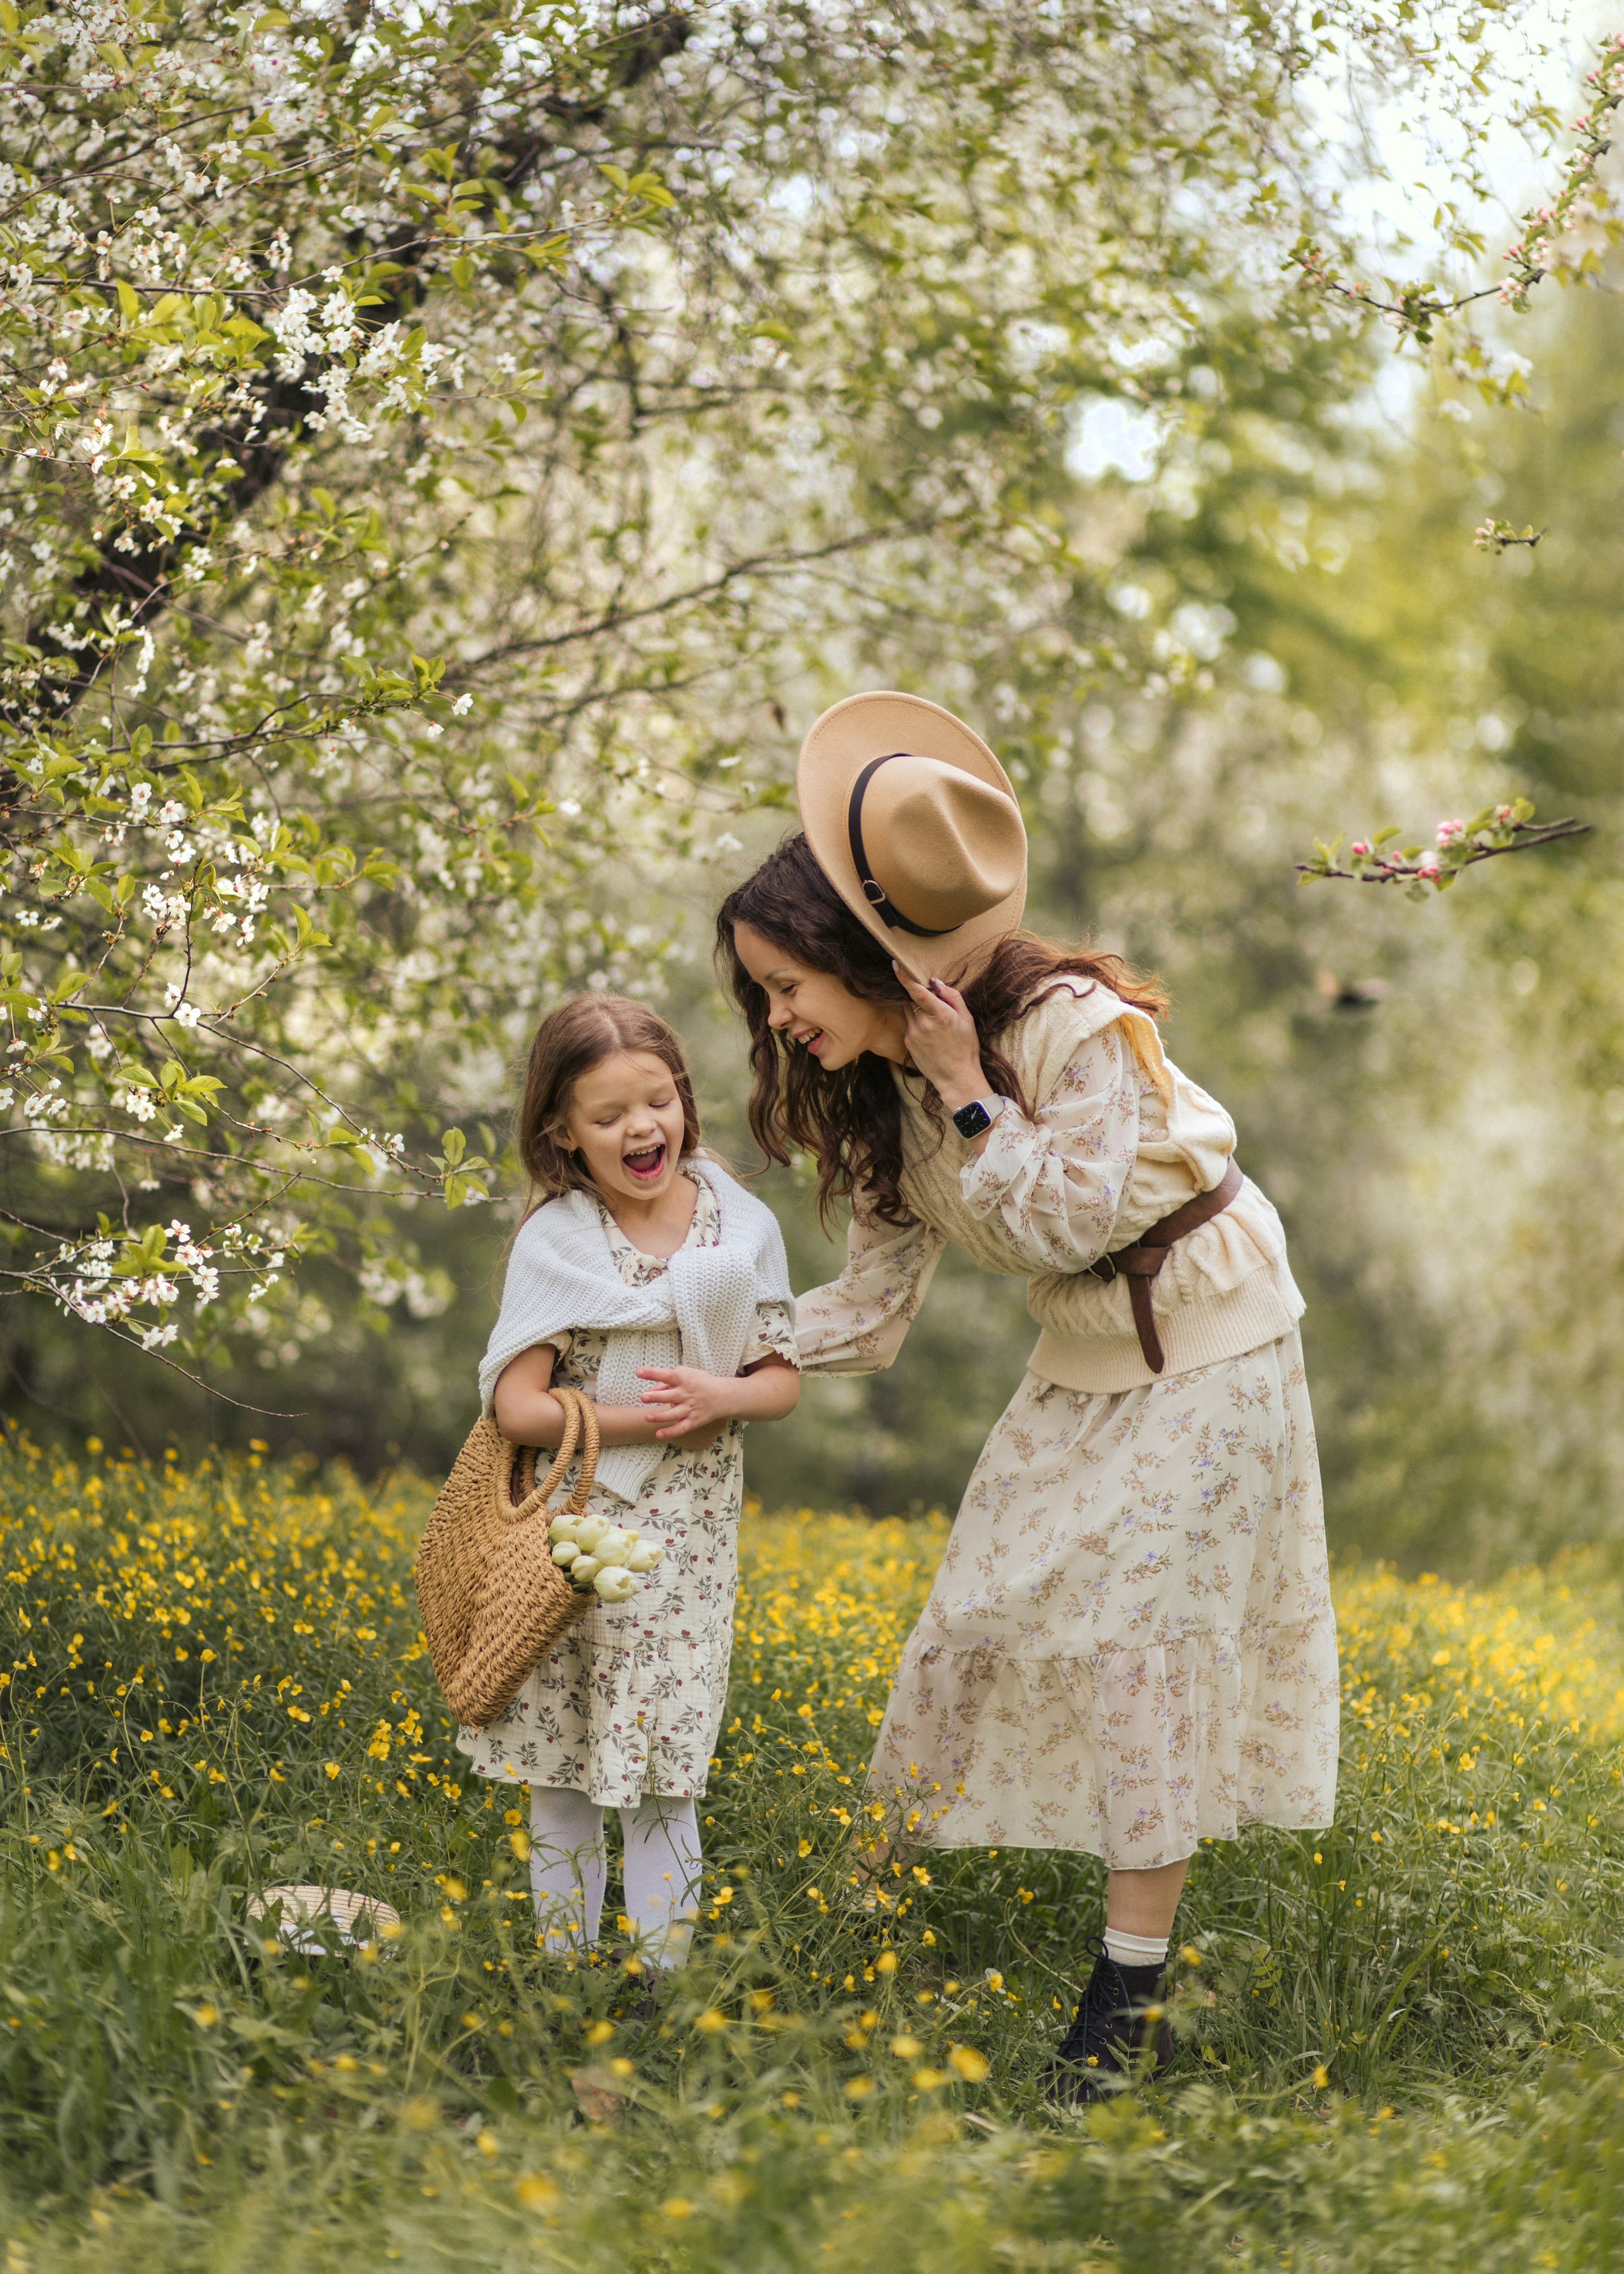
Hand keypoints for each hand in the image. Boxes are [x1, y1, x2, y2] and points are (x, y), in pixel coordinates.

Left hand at [636, 1365, 733, 1446]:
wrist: (723, 1396)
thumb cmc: (698, 1382)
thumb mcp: (685, 1374)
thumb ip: (666, 1380)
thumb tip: (651, 1390)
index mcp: (684, 1379)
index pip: (667, 1374)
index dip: (653, 1373)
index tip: (639, 1372)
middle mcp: (687, 1394)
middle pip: (670, 1396)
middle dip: (656, 1396)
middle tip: (643, 1397)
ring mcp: (690, 1408)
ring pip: (674, 1414)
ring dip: (660, 1416)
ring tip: (646, 1417)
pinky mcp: (693, 1421)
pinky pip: (681, 1428)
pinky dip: (670, 1432)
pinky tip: (658, 1434)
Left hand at [893, 965, 989, 1113]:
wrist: (956, 1077)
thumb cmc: (966, 1048)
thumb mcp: (967, 1020)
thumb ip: (953, 997)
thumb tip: (936, 982)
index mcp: (940, 1015)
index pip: (917, 991)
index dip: (905, 977)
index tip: (895, 964)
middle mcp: (923, 1023)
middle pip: (911, 998)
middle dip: (919, 996)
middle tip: (934, 1005)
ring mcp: (913, 1033)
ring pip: (908, 1010)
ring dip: (916, 1009)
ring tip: (933, 1022)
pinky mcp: (907, 1042)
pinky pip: (908, 1023)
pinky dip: (916, 1022)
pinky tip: (929, 1035)